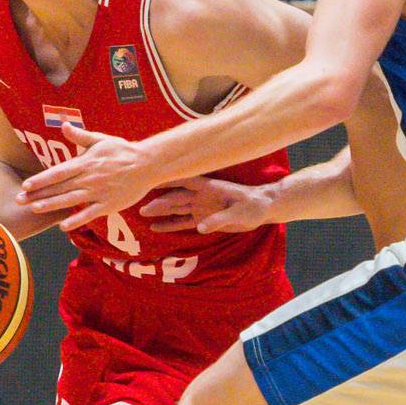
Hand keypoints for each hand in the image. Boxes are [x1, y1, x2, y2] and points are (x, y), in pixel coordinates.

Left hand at [16, 122, 162, 232]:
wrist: (147, 164)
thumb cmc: (122, 150)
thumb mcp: (100, 139)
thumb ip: (80, 136)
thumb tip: (64, 125)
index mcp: (85, 163)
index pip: (58, 172)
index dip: (41, 179)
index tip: (26, 184)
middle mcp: (88, 178)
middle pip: (59, 188)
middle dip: (38, 194)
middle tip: (19, 200)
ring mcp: (98, 193)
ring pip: (70, 200)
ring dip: (52, 205)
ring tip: (35, 209)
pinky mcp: (108, 205)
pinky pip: (90, 214)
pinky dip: (76, 220)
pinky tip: (63, 226)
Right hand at [141, 176, 270, 233]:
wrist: (263, 209)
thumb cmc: (253, 206)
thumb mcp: (239, 212)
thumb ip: (219, 219)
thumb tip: (200, 227)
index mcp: (208, 187)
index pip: (184, 180)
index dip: (167, 179)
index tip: (150, 177)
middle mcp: (200, 196)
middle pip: (175, 197)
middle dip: (159, 201)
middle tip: (142, 208)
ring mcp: (200, 207)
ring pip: (176, 209)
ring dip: (160, 211)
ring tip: (143, 214)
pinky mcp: (202, 219)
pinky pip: (182, 222)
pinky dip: (169, 224)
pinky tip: (156, 227)